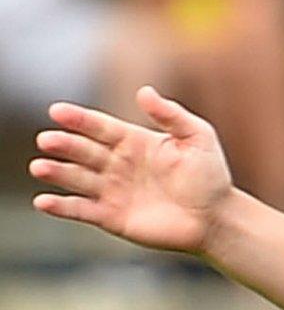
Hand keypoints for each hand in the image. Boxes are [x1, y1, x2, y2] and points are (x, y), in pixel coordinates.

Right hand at [30, 88, 236, 256]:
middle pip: (84, 151)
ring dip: (57, 172)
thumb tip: (144, 91)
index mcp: (133, 141)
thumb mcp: (198, 138)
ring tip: (40, 167)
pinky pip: (82, 210)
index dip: (79, 119)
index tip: (57, 111)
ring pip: (77, 178)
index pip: (100, 127)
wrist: (217, 219)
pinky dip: (62, 207)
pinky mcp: (111, 217)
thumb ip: (171, 115)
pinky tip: (44, 201)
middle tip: (47, 140)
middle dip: (64, 145)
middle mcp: (117, 164)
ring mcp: (112, 190)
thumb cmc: (210, 176)